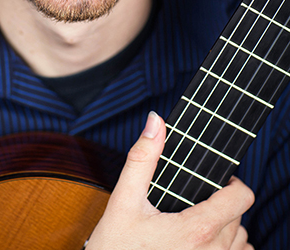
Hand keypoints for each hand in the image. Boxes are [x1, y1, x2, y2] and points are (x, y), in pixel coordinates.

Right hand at [87, 112, 254, 248]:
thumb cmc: (115, 246)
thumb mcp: (124, 199)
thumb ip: (143, 158)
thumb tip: (156, 120)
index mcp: (196, 230)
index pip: (241, 198)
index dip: (231, 182)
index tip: (213, 180)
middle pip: (239, 216)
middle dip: (220, 203)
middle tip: (190, 201)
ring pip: (239, 239)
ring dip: (225, 227)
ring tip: (194, 223)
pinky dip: (225, 248)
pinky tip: (199, 243)